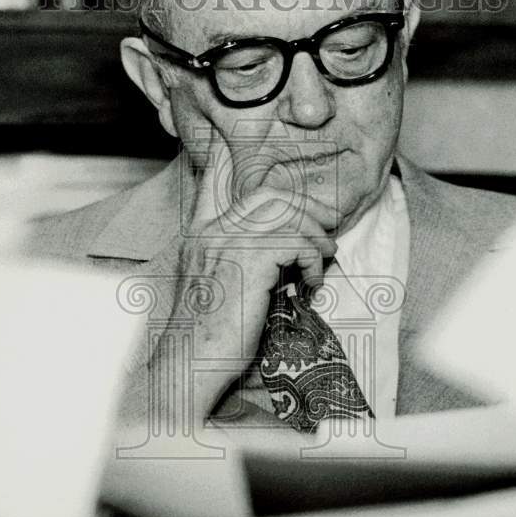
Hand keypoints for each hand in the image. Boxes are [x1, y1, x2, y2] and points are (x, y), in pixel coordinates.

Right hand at [154, 126, 338, 426]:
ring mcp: (227, 244)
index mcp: (201, 235)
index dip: (230, 157)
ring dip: (315, 240)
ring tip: (320, 264)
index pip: (217, 179)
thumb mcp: (220, 291)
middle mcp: (211, 232)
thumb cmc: (208, 339)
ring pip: (288, 217)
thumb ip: (240, 263)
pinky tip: (309, 284)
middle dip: (306, 209)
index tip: (239, 147)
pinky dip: (312, 262)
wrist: (190, 369)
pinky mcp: (247, 262)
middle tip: (325, 233)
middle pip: (269, 196)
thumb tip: (278, 254)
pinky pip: (296, 243)